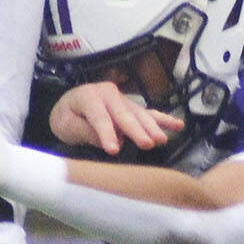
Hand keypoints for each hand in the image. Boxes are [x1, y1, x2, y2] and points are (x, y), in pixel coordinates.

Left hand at [48, 81, 181, 155]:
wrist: (70, 106)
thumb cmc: (66, 116)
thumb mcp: (64, 124)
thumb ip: (83, 130)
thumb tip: (105, 140)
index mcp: (88, 96)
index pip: (99, 117)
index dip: (107, 133)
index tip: (114, 150)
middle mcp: (109, 93)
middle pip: (124, 114)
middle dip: (136, 130)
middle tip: (147, 144)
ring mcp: (123, 100)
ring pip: (139, 114)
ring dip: (152, 127)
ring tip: (161, 140)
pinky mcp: (132, 108)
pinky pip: (150, 113)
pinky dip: (164, 119)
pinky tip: (179, 125)